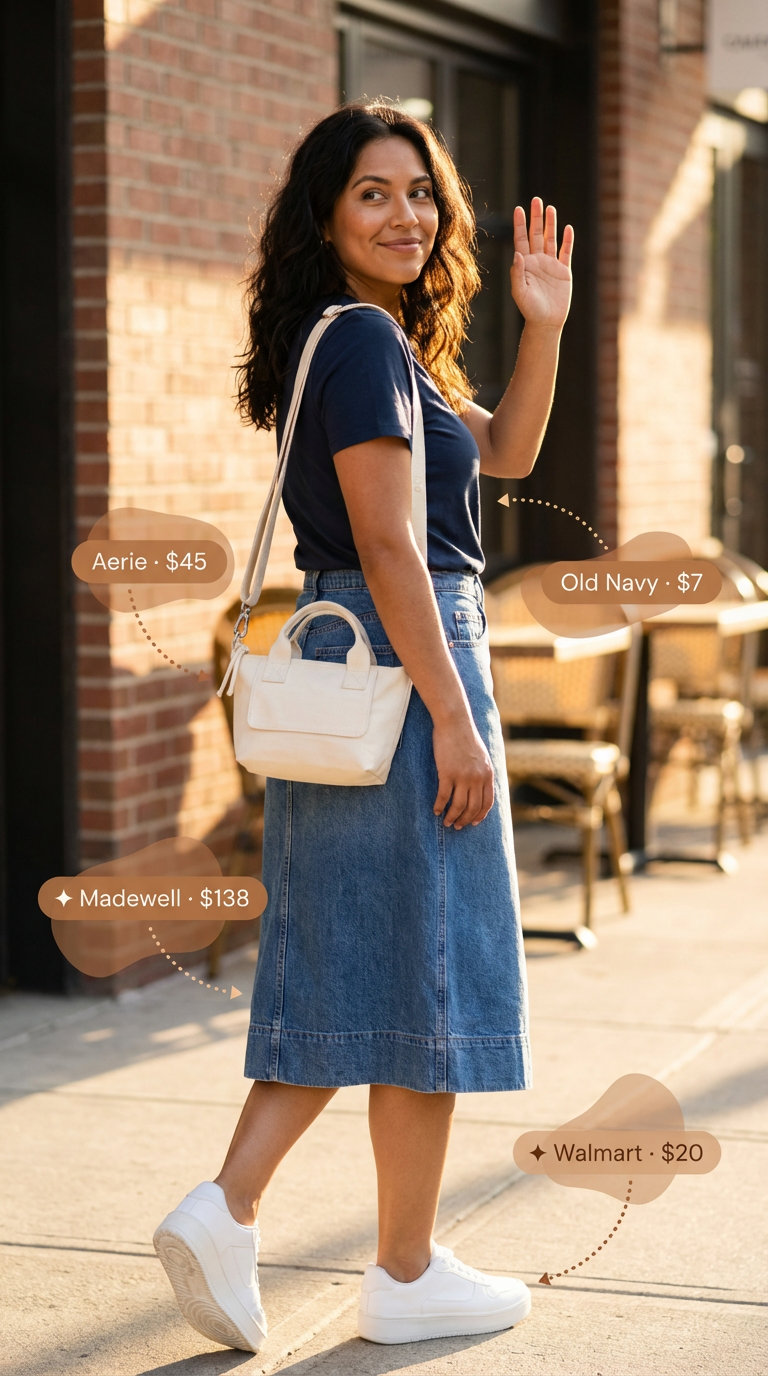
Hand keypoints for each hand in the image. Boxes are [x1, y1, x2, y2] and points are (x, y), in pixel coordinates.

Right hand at [432, 716, 494, 828]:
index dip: (479, 815)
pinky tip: (435, 810)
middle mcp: (477, 778)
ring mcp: (463, 776)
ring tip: (446, 822)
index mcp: (488, 774)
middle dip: (465, 820)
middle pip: (472, 808)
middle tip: (457, 826)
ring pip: (458, 806)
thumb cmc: (466, 738)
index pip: (487, 803)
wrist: (455, 722)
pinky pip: (444, 796)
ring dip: (452, 817)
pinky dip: (439, 806)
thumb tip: (481, 788)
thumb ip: (483, 773)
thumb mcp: (482, 757)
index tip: (473, 822)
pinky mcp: (447, 773)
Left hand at [510, 197, 572, 329]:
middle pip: (536, 234)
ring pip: (551, 239)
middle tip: (536, 200)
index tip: (518, 209)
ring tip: (551, 208)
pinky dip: (567, 240)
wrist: (546, 322)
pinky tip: (568, 228)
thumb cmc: (530, 309)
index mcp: (525, 264)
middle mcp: (537, 261)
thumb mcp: (520, 292)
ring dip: (551, 224)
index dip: (519, 224)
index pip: (521, 240)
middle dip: (536, 218)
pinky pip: (566, 252)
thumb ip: (517, 273)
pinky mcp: (563, 271)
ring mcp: (551, 265)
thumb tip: (518, 254)